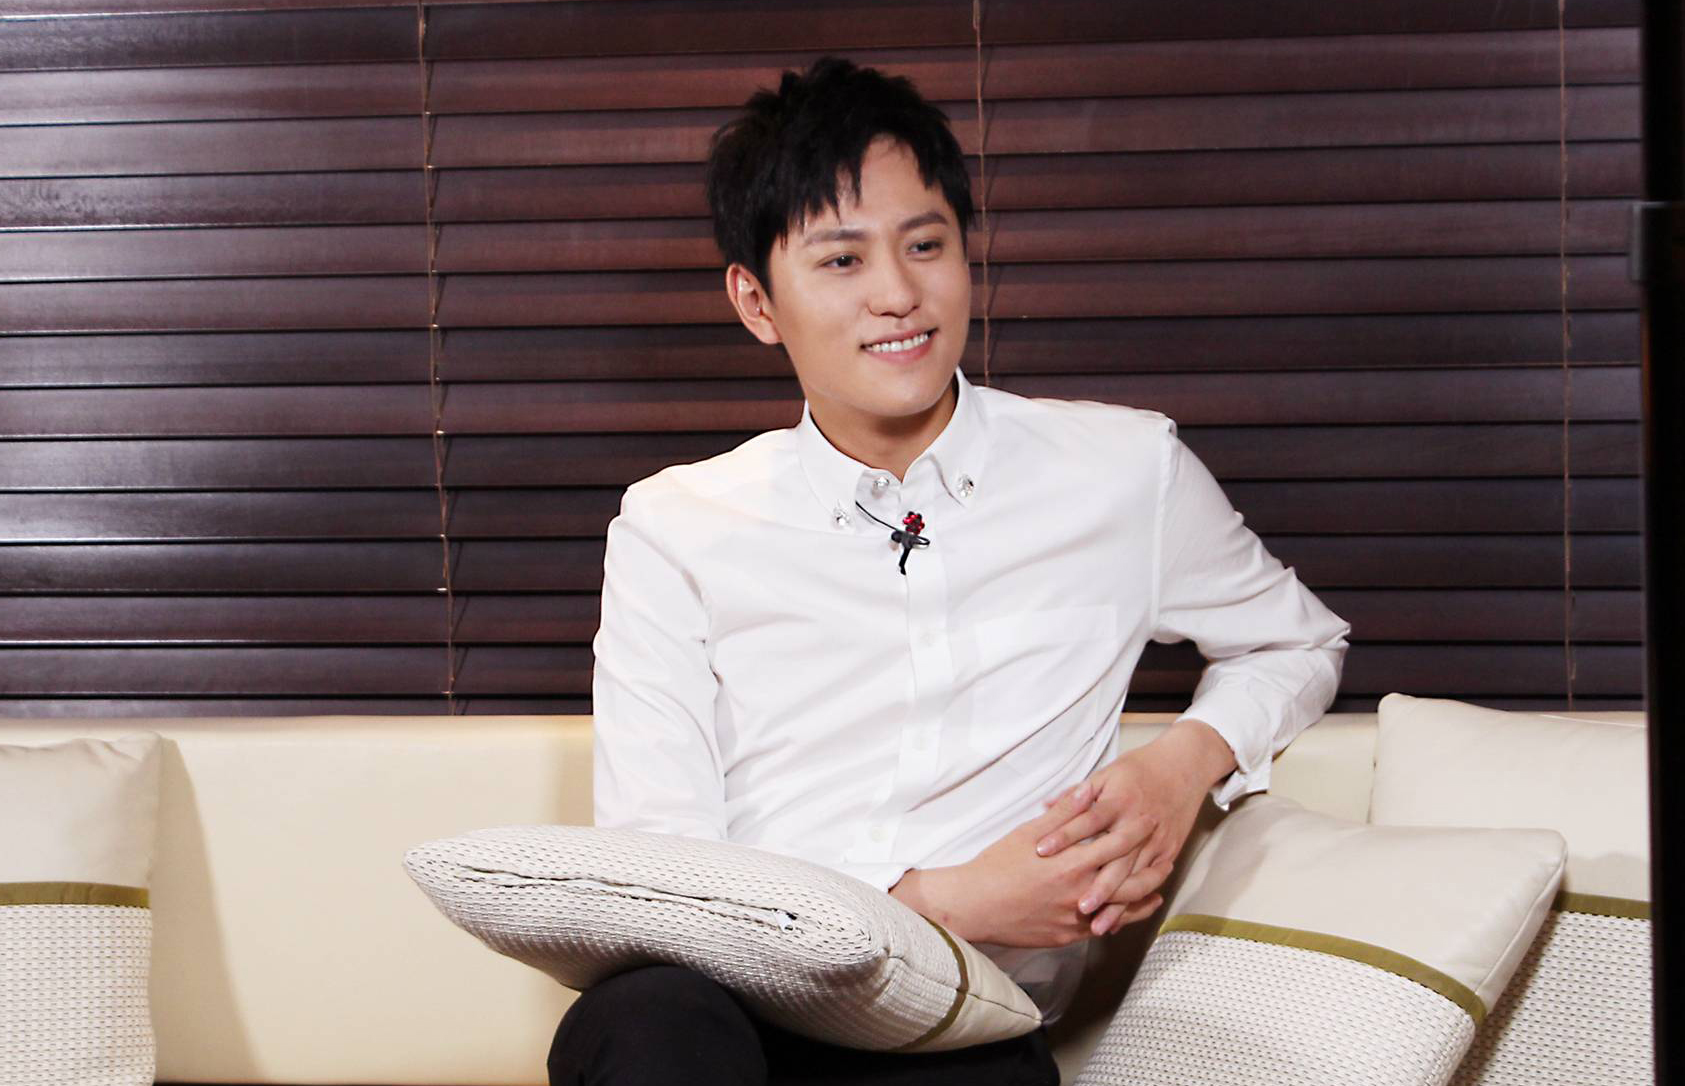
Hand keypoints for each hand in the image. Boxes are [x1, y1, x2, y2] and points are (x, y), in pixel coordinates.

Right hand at [888, 783, 1162, 947]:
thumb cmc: (997, 865)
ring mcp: (1075, 919)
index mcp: (1071, 863)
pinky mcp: (1067, 936)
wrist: (974, 906)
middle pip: (1129, 881)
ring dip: (1143, 896)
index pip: (1117, 845)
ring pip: (1121, 909)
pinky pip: (1103, 927)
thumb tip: (1088, 791)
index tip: (1153, 820)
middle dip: (1152, 869)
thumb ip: (1063, 814)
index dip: (1138, 832)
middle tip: (1169, 858)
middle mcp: (1079, 893)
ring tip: (1158, 887)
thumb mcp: (1028, 833)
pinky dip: (1121, 917)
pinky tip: (1129, 912)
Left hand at [1034, 718, 1237, 936]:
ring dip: (1116, 903)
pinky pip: (1151, 881)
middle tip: (1076, 906)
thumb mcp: (1107, 774)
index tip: (1042, 851)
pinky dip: (1135, 902)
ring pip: (1134, 877)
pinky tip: (1119, 918)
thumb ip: (1076, 795)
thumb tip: (1045, 806)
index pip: (1087, 820)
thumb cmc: (1140, 769)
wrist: (1184, 766)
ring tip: (1095, 924)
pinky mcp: (1168, 851)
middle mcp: (1138, 822)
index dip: (1064, 835)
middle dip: (1097, 885)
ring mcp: (1156, 839)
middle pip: (1115, 858)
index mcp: (1119, 800)